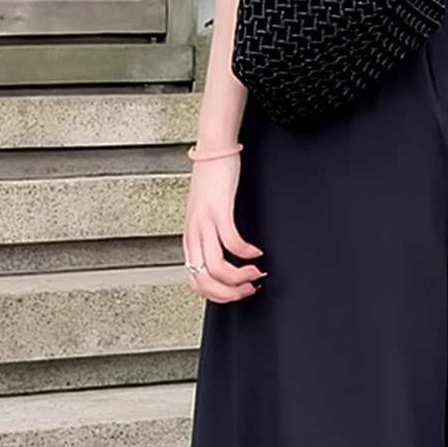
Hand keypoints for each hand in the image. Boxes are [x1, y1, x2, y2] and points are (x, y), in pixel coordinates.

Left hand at [182, 155, 265, 303]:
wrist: (212, 150)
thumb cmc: (211, 183)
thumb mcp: (206, 218)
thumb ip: (211, 240)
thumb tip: (228, 263)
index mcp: (190, 240)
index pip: (196, 283)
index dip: (218, 296)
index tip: (237, 292)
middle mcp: (194, 234)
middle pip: (205, 280)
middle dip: (230, 292)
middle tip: (249, 288)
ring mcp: (205, 223)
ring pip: (216, 267)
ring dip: (240, 277)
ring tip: (256, 272)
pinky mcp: (218, 210)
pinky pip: (231, 241)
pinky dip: (247, 253)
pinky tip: (257, 252)